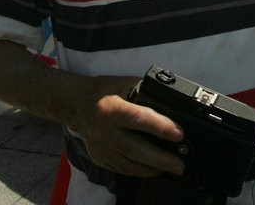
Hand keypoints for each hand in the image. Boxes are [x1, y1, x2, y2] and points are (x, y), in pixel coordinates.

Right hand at [68, 75, 185, 177]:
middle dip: (160, 159)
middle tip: (179, 165)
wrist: (75, 104)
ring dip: (152, 169)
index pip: (139, 119)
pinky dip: (138, 171)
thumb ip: (145, 92)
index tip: (178, 134)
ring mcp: (101, 147)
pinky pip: (121, 168)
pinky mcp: (99, 157)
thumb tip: (169, 101)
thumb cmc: (102, 91)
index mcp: (112, 109)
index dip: (160, 127)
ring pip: (129, 164)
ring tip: (170, 168)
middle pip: (135, 149)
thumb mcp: (124, 83)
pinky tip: (152, 170)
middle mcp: (106, 131)